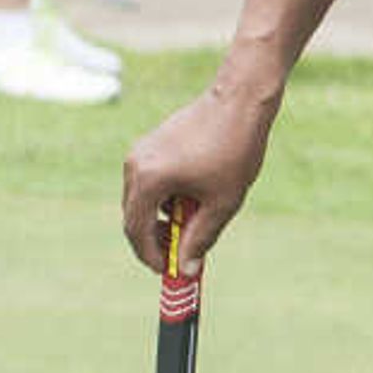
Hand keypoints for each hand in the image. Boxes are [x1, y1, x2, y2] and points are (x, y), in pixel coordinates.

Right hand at [121, 86, 277, 273]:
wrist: (239, 101)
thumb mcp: (222, 202)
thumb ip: (201, 237)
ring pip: (140, 199)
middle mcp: (135, 165)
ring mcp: (140, 152)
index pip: (136, 230)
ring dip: (159, 219)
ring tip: (190, 228)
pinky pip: (148, 181)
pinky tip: (190, 201)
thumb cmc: (234, 150)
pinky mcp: (151, 144)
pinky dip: (162, 199)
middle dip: (153, 240)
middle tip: (179, 256)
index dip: (150, 255)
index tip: (168, 271)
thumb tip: (187, 268)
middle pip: (133, 216)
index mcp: (148, 180)